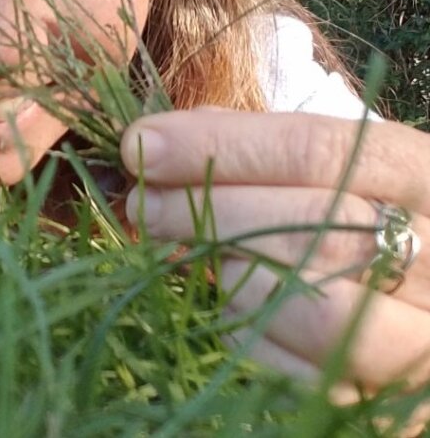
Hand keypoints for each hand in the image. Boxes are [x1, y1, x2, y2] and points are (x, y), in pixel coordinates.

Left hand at [120, 111, 429, 406]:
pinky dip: (242, 333)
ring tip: (188, 254)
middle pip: (316, 226)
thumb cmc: (356, 217)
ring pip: (313, 309)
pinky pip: (294, 371)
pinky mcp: (386, 400)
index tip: (144, 146)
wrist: (421, 298)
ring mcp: (422, 339)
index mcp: (425, 177)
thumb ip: (254, 148)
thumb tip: (156, 145)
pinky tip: (225, 303)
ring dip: (229, 275)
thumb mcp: (328, 169)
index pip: (319, 151)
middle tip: (144, 204)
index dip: (219, 147)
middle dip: (209, 210)